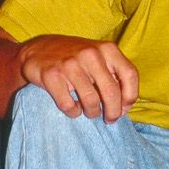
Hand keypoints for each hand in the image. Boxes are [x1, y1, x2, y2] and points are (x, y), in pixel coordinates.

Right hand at [18, 35, 138, 121]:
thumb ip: (115, 74)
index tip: (124, 108)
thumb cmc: (76, 58)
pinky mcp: (52, 76)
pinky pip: (69, 105)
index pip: (130, 75)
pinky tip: (73, 108)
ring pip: (91, 101)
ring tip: (90, 112)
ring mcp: (70, 64)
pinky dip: (73, 112)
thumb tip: (125, 105)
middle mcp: (91, 54)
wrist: (38, 50)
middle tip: (110, 120)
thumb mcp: (99, 57)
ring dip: (92, 113)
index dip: (130, 96)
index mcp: (107, 49)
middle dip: (113, 112)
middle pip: (112, 92)